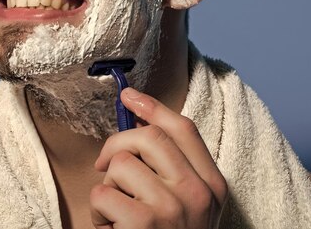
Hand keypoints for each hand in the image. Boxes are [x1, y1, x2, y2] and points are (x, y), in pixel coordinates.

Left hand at [90, 87, 227, 228]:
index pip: (184, 130)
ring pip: (120, 164)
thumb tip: (137, 125)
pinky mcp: (144, 223)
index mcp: (213, 186)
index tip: (129, 95)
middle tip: (106, 165)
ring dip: (106, 188)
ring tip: (116, 212)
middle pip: (149, 137)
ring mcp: (172, 208)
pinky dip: (97, 211)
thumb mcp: (187, 207)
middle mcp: (198, 193)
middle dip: (117, 145)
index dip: (153, 107)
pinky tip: (110, 228)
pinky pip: (103, 194)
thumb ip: (172, 171)